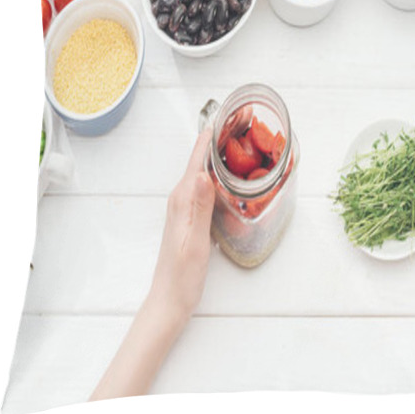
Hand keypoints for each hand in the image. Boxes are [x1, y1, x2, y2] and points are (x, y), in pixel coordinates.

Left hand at [91, 129, 214, 401]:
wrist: (170, 299)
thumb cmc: (182, 274)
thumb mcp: (194, 240)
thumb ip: (199, 206)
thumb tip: (204, 173)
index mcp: (183, 198)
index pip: (197, 158)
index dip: (211, 135)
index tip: (228, 114)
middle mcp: (182, 198)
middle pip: (201, 160)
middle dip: (219, 139)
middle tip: (244, 121)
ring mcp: (186, 207)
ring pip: (204, 172)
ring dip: (220, 155)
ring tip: (241, 140)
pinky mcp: (192, 217)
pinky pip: (207, 187)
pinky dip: (220, 175)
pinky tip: (233, 176)